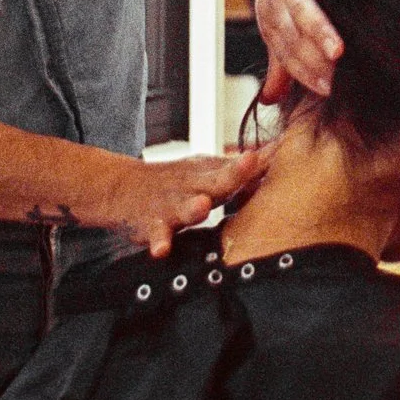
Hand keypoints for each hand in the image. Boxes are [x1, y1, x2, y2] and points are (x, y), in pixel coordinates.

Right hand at [94, 148, 270, 257]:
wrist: (121, 188)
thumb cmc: (173, 182)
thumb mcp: (203, 170)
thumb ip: (237, 170)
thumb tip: (275, 155)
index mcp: (208, 175)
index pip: (237, 167)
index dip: (256, 162)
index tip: (278, 150)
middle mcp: (192, 187)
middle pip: (216, 180)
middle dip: (233, 173)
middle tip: (251, 162)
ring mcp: (171, 206)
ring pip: (185, 207)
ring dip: (194, 207)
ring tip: (202, 206)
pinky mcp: (151, 225)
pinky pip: (156, 236)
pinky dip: (159, 242)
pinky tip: (162, 250)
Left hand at [250, 0, 345, 103]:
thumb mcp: (276, 18)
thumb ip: (278, 61)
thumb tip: (271, 100)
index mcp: (271, 20)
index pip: (286, 52)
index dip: (304, 73)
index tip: (327, 91)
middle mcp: (277, 0)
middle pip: (292, 33)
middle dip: (312, 57)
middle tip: (334, 78)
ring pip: (302, 5)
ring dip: (318, 28)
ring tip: (337, 49)